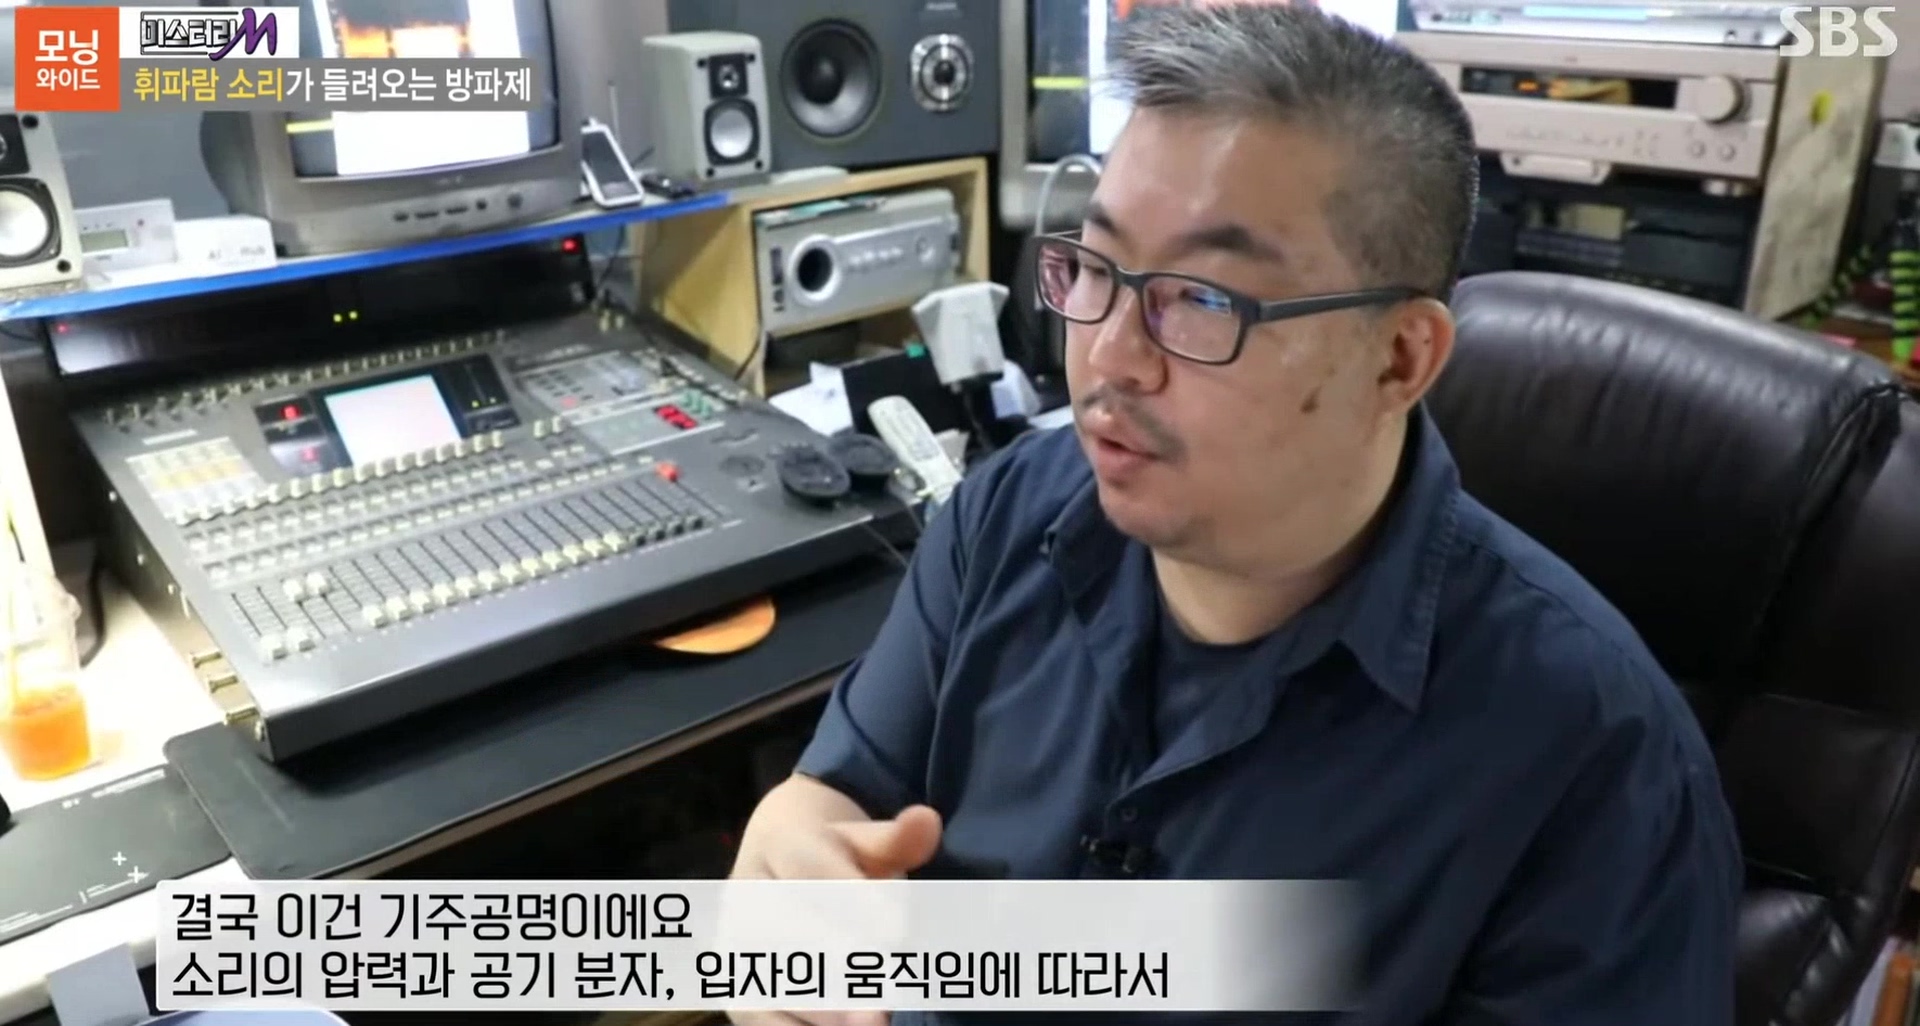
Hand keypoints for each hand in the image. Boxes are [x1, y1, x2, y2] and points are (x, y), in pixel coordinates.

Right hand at [725, 806, 938, 1025]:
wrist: (778, 863)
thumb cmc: (838, 857)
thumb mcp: (867, 840)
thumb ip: (896, 839)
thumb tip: (927, 820)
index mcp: (782, 845)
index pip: (814, 872)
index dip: (855, 902)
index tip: (899, 933)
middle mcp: (746, 893)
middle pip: (784, 929)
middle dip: (835, 966)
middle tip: (880, 1002)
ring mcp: (734, 940)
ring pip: (765, 976)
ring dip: (814, 1008)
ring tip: (867, 1024)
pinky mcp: (735, 982)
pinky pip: (755, 1014)